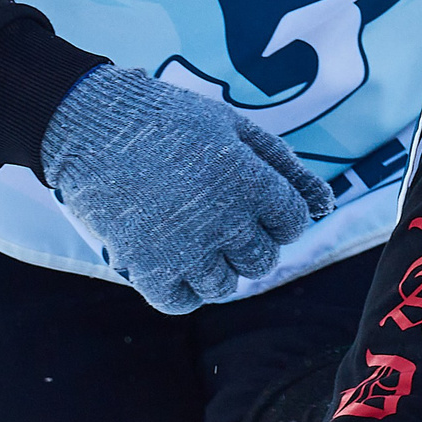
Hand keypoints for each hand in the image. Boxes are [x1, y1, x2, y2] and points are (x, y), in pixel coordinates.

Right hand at [39, 65, 334, 313]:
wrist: (94, 127)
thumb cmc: (172, 121)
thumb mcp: (236, 129)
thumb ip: (284, 167)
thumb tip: (326, 206)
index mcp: (250, 182)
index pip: (293, 222)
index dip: (280, 214)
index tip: (258, 201)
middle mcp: (224, 221)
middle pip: (262, 260)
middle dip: (252, 243)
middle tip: (224, 218)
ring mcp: (184, 248)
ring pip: (225, 286)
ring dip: (218, 268)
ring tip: (198, 238)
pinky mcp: (145, 267)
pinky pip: (181, 301)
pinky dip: (184, 288)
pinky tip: (176, 260)